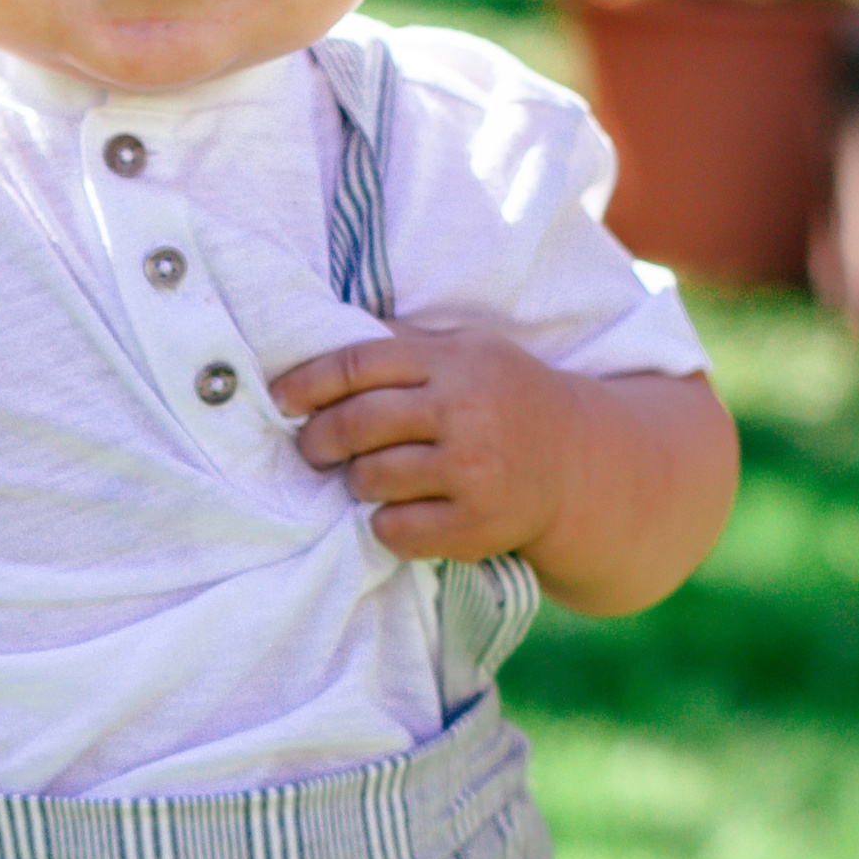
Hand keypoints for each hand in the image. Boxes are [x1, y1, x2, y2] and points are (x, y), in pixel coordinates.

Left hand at [274, 326, 574, 566]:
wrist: (578, 462)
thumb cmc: (504, 399)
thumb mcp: (468, 351)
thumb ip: (404, 344)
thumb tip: (321, 329)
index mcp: (456, 361)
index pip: (359, 363)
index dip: (308, 382)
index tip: (280, 399)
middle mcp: (465, 411)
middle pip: (357, 423)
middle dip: (319, 439)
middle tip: (313, 448)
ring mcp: (473, 470)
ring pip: (372, 478)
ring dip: (356, 481)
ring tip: (366, 477)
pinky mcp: (477, 524)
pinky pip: (396, 529)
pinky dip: (384, 524)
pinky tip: (398, 512)